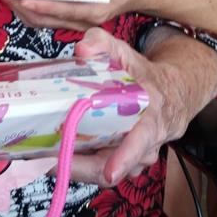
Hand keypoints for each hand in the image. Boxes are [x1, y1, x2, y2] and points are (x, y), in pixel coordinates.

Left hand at [0, 0, 149, 29]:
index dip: (45, 6)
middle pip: (44, 18)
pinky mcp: (65, 16)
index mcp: (97, 11)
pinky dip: (23, 4)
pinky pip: (40, 16)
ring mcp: (72, 20)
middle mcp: (81, 20)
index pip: (67, 11)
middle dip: (18, 3)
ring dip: (16, 4)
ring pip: (38, 20)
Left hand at [55, 27, 210, 188]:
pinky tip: (54, 157)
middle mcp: (145, 146)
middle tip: (48, 162)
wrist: (173, 97)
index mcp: (151, 118)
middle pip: (112, 168)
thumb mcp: (126, 54)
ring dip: (74, 168)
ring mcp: (135, 160)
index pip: (141, 142)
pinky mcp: (123, 166)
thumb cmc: (146, 77)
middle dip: (79, 168)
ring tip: (44, 159)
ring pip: (102, 172)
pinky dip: (77, 166)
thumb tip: (82, 50)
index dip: (125, 158)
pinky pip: (98, 171)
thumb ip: (103, 44)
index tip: (109, 172)